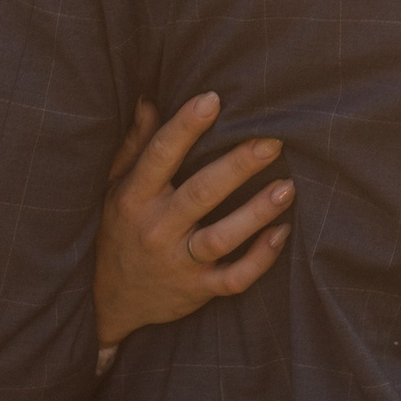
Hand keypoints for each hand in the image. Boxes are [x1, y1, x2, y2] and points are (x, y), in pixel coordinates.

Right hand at [92, 93, 293, 350]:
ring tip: (287, 187)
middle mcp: (156, 229)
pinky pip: (234, 278)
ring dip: (256, 212)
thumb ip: (136, 145)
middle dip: (238, 166)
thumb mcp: (115, 186)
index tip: (213, 99)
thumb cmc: (119, 230)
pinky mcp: (198, 290)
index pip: (160, 155)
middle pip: (201, 193)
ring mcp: (178, 263)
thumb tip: (149, 99)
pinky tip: (282, 232)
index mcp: (135, 197)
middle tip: (271, 141)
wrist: (112, 301)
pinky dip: (261, 258)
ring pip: (222, 237)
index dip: (185, 126)